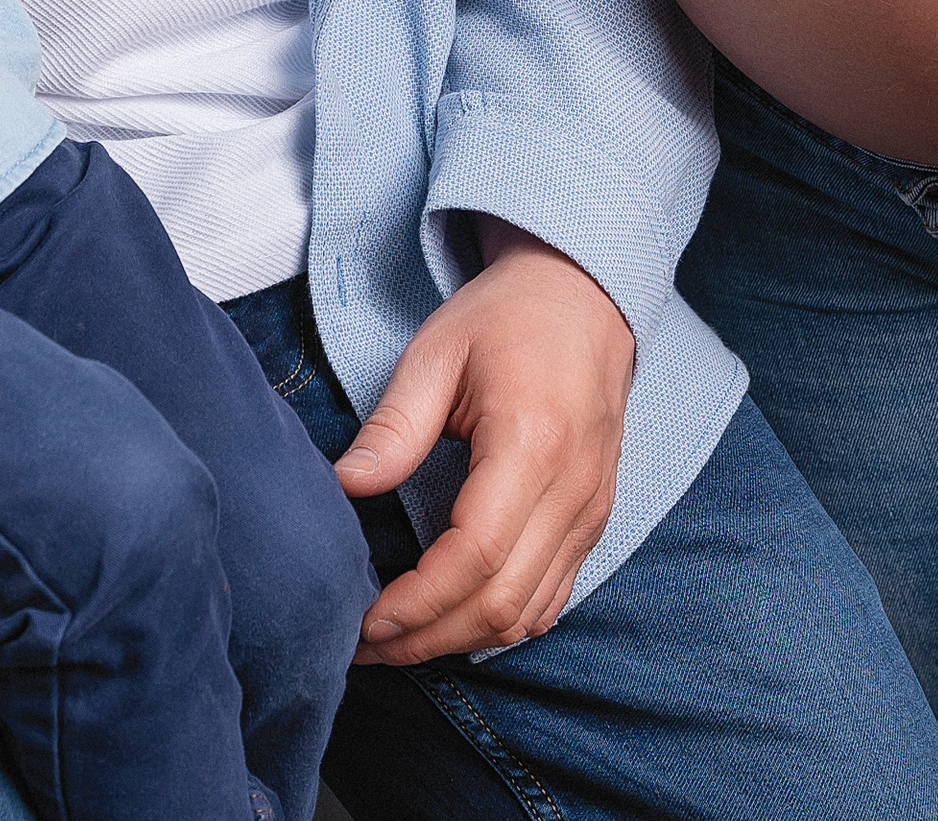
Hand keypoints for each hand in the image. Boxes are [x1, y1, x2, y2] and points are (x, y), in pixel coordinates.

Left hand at [334, 220, 634, 662]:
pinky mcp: (595, 518)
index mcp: (532, 443)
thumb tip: (342, 486)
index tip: (363, 619)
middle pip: (501, 603)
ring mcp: (591, 509)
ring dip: (460, 640)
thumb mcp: (437, 350)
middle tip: (365, 643)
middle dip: (427, 637)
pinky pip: (552, 598)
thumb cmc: (507, 315)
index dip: (417, 603)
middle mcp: (573, 490)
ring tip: (397, 640)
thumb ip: (394, 424)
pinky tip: (453, 620)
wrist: (585, 293)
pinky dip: (501, 624)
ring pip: (528, 614)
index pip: (474, 557)